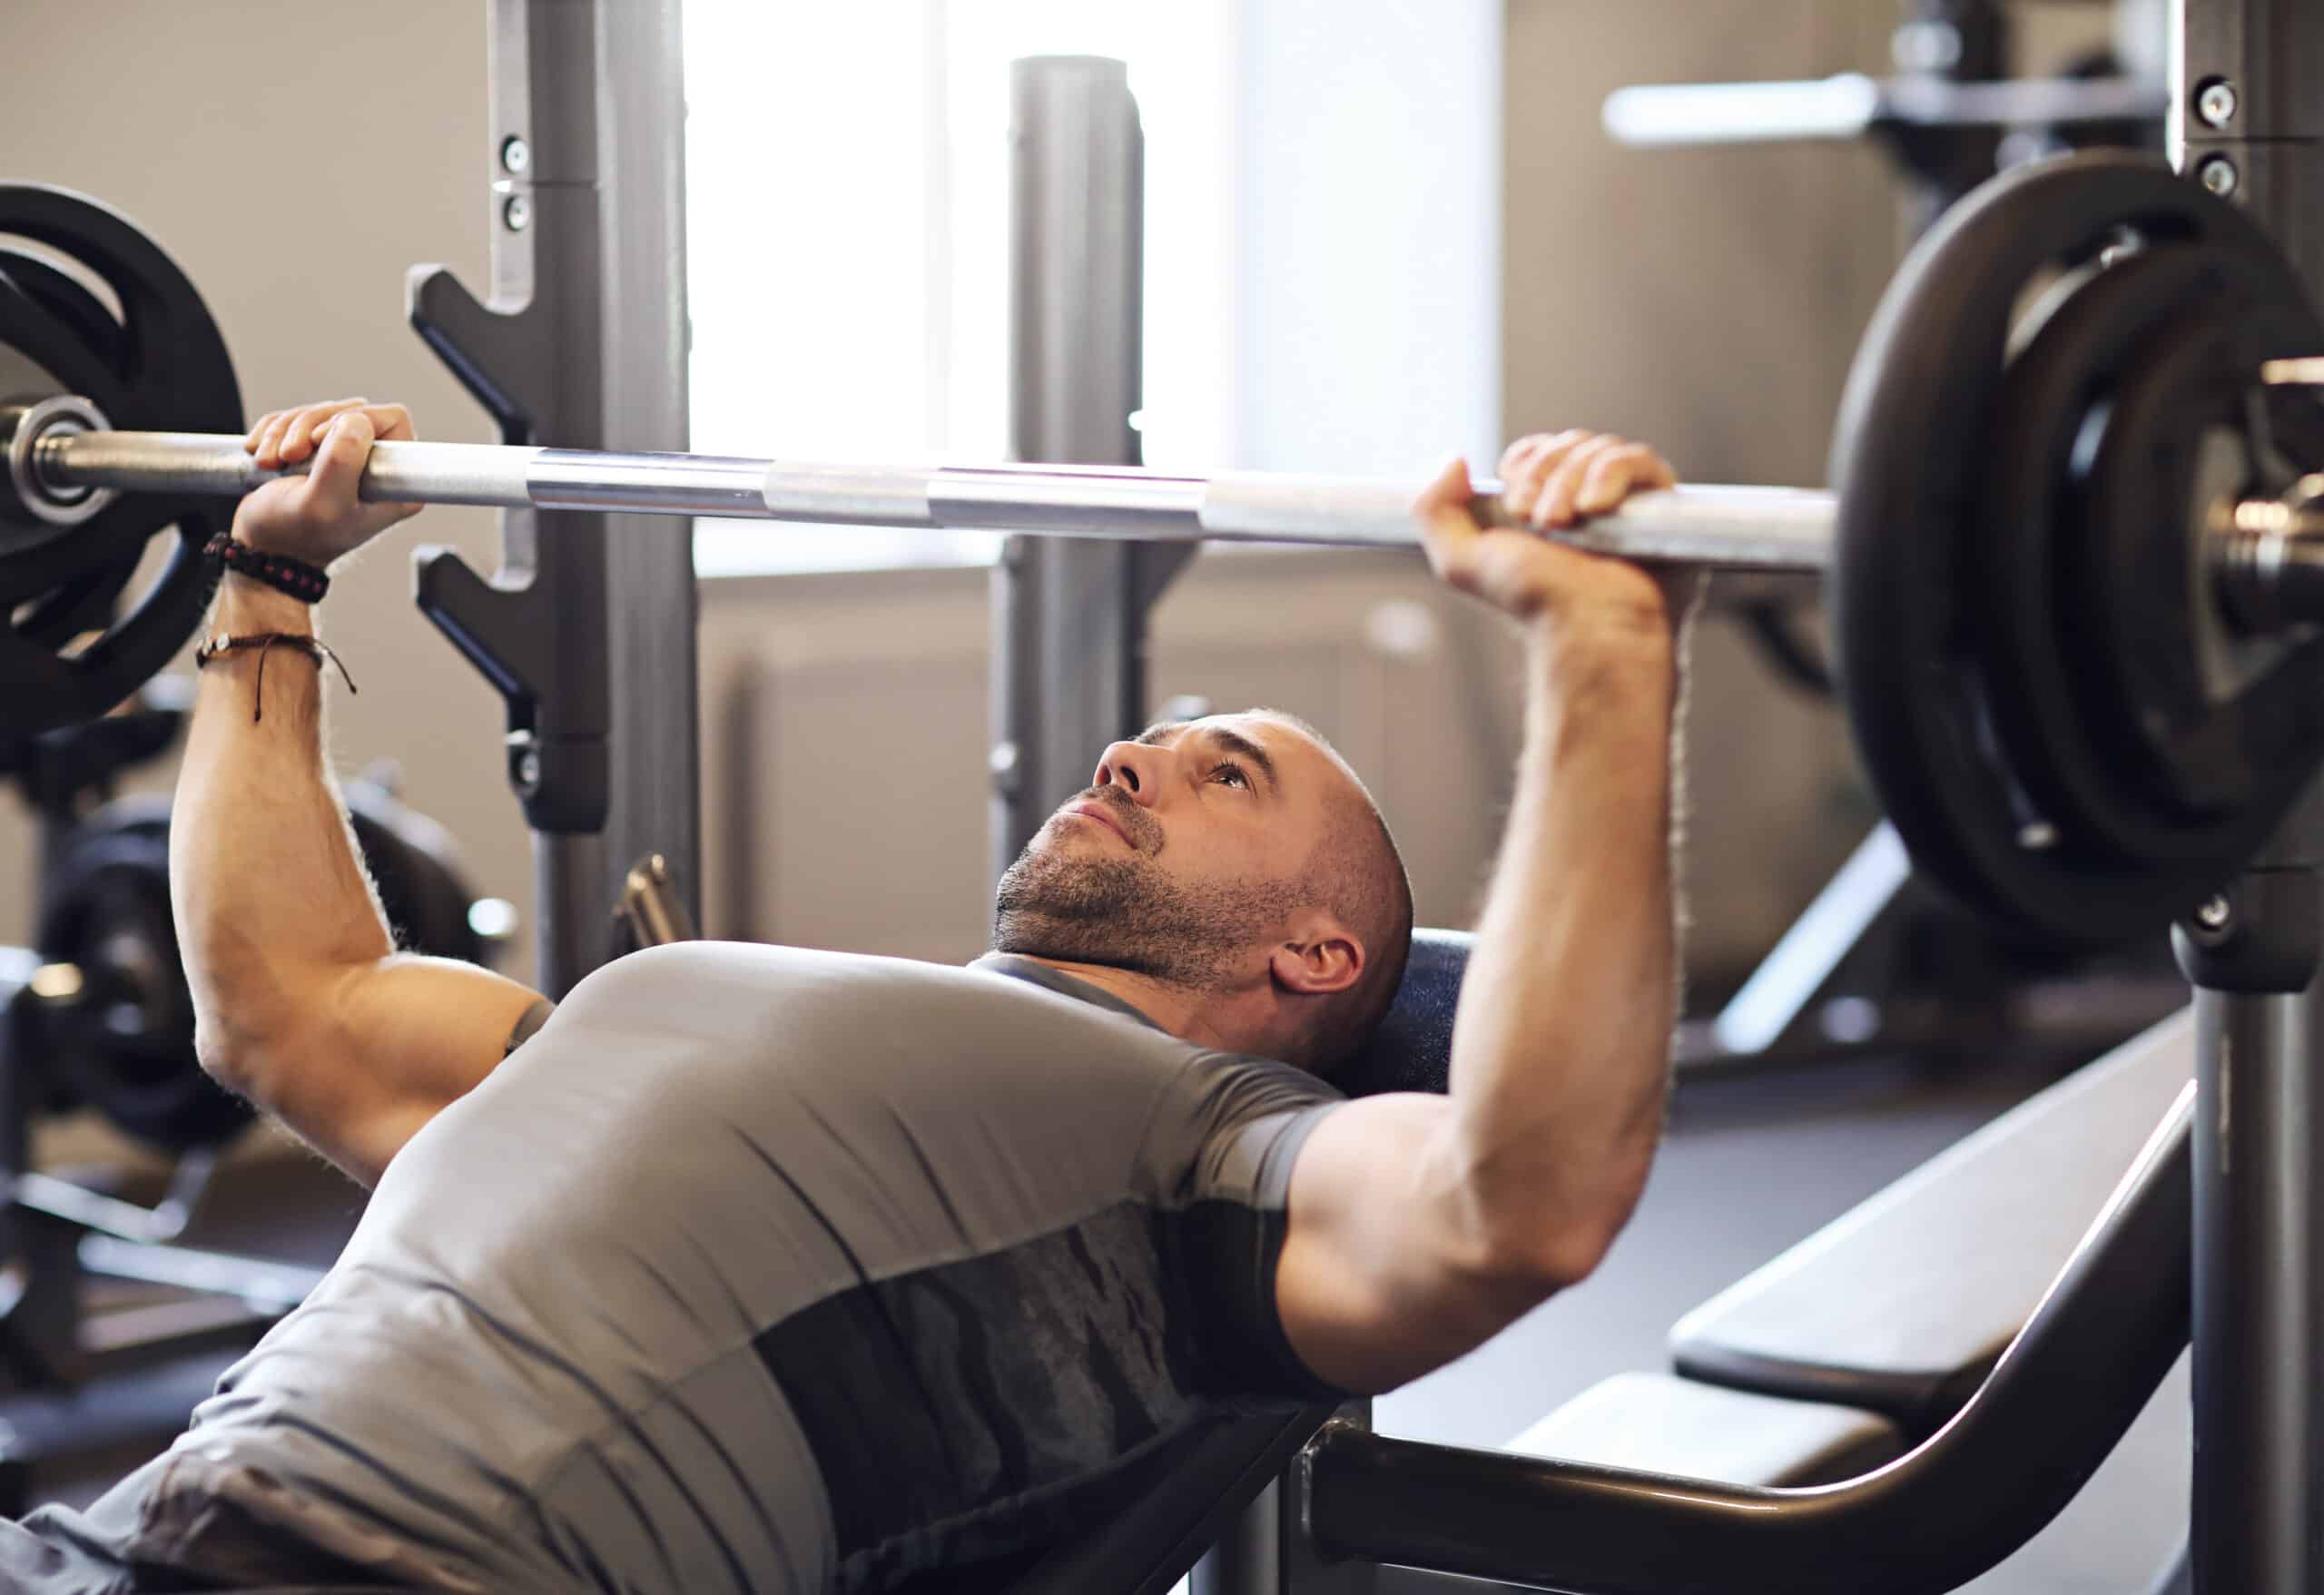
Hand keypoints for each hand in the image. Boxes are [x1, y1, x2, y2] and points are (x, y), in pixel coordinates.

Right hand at [234, 399, 422, 566]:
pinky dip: (273, 433)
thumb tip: (355, 420)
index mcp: (396, 483)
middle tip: (287, 457)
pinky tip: (263, 457)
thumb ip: (343, 461)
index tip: (317, 444)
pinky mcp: (317, 451)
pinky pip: (295, 419)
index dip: (353, 421)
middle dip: (307, 427)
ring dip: (284, 432)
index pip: (393, 419)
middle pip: (350, 410)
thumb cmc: (296, 535)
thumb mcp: (322, 503)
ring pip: (320, 413)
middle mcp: (377, 467)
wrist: (264, 549)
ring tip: (270, 463)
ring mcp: (347, 456)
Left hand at [1415, 431, 1691, 634]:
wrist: (1587, 629)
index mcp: (1546, 505)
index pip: (1537, 450)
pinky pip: (1641, 460)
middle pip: (1567, 442)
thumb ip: (1434, 509)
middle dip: (1545, 475)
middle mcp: (1587, 500)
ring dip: (1571, 480)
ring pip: (1601, 448)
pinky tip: (1596, 508)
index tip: (1514, 505)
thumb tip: (1456, 460)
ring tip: (1564, 526)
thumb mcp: (1460, 560)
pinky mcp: (1663, 506)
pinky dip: (1612, 474)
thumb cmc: (1533, 603)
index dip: (1525, 464)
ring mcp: (1627, 503)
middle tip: (1539, 522)